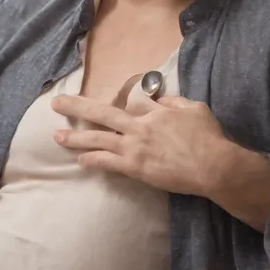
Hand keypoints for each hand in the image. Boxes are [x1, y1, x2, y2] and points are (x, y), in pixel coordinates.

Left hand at [51, 94, 231, 196]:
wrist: (213, 165)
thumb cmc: (207, 137)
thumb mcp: (194, 108)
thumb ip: (174, 102)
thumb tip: (160, 100)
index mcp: (154, 111)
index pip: (131, 102)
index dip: (125, 104)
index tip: (123, 108)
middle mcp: (138, 126)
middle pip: (102, 113)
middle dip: (77, 107)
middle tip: (57, 103)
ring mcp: (134, 147)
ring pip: (98, 139)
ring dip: (76, 137)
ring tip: (57, 137)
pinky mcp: (135, 168)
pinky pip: (107, 162)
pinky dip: (92, 160)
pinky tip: (80, 160)